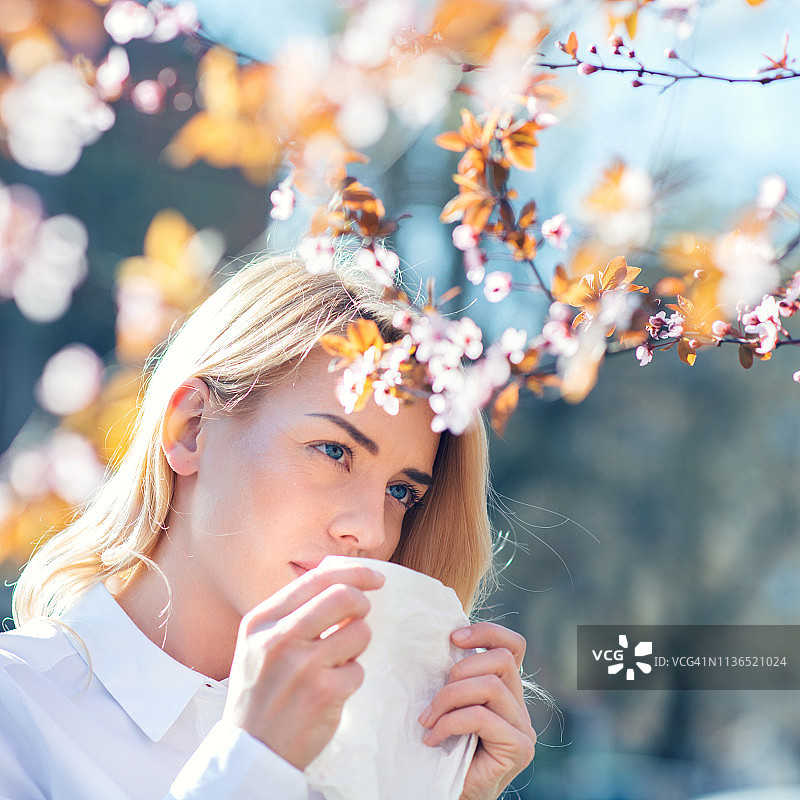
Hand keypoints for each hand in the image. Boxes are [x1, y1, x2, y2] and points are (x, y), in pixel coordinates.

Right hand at [222, 564, 383, 769]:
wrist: (252, 751)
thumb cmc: (262, 691)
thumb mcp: (260, 642)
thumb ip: (293, 610)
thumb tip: (340, 576)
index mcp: (262, 620)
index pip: (318, 578)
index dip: (354, 572)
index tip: (375, 578)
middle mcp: (279, 638)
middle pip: (344, 596)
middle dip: (362, 604)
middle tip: (360, 618)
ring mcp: (302, 666)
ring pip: (359, 632)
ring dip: (357, 646)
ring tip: (336, 662)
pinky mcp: (324, 693)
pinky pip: (358, 671)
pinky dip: (350, 679)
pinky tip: (330, 691)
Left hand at [418, 622, 535, 799]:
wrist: (445, 794)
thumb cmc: (441, 750)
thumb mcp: (448, 704)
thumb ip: (455, 679)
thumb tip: (438, 643)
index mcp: (505, 690)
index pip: (513, 646)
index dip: (487, 632)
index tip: (452, 638)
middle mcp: (520, 706)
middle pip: (503, 660)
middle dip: (460, 671)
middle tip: (433, 700)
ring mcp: (524, 728)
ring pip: (491, 686)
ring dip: (450, 699)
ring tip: (429, 720)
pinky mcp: (519, 748)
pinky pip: (482, 717)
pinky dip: (450, 723)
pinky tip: (433, 739)